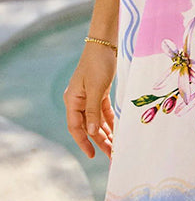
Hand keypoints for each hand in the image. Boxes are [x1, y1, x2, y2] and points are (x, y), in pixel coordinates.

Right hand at [63, 42, 117, 159]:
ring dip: (106, 133)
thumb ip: (93, 111)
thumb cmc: (98, 64)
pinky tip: (116, 131)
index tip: (92, 155)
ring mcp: (89, 97)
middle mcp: (79, 101)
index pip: (76, 127)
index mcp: (72, 100)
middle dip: (99, 141)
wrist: (104, 44)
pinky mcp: (99, 92)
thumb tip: (90, 132)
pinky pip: (103, 112)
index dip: (83, 142)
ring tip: (116, 147)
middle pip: (88, 126)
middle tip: (112, 155)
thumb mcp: (96, 88)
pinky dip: (109, 121)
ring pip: (96, 121)